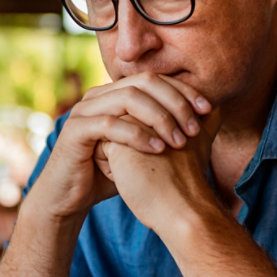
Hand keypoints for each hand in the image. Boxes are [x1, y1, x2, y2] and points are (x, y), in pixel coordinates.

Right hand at [32, 72, 211, 220]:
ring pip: (128, 98)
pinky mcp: (75, 131)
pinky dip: (137, 135)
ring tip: (180, 140)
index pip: (154, 79)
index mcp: (114, 94)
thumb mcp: (142, 149)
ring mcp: (84, 110)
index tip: (208, 109)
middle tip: (196, 127)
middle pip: (144, 82)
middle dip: (175, 101)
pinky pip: (110, 124)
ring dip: (159, 117)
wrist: (69, 197)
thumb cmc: (107, 173)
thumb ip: (164, 131)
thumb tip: (208, 120)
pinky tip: (158, 149)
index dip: (183, 90)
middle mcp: (98, 95)